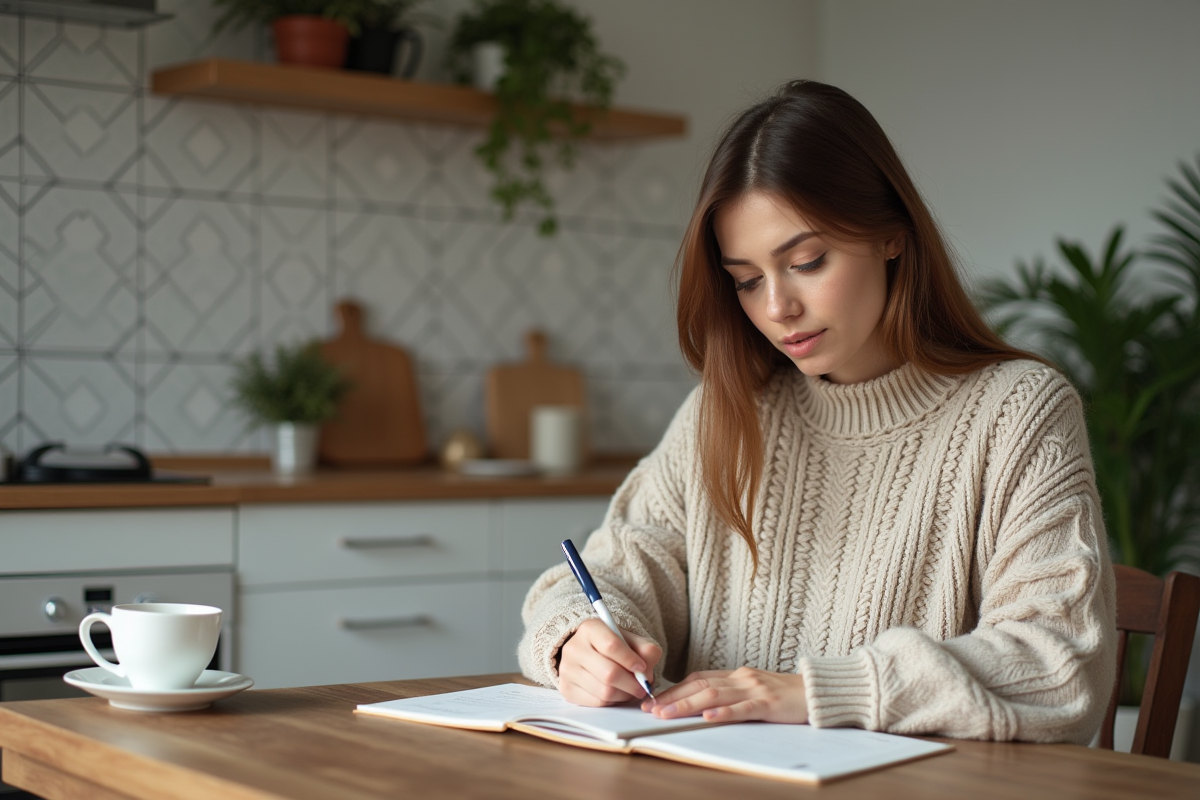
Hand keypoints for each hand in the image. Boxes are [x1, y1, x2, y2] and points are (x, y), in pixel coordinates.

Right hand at [557, 618, 661, 706]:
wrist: (589, 652)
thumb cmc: (614, 646)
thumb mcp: (631, 640)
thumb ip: (646, 650)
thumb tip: (646, 672)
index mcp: (590, 628)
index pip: (611, 645)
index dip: (630, 660)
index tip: (642, 667)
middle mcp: (574, 648)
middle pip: (609, 673)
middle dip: (632, 684)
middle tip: (643, 687)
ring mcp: (567, 670)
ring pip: (604, 691)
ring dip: (624, 694)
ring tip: (630, 689)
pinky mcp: (567, 689)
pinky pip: (597, 702)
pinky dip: (613, 701)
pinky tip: (617, 693)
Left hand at [641, 667, 807, 723]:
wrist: (819, 692)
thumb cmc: (786, 695)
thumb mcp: (754, 690)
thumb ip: (732, 694)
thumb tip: (702, 705)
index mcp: (737, 675)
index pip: (698, 678)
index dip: (674, 689)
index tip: (653, 700)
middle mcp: (742, 678)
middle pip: (700, 685)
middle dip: (672, 698)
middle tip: (650, 709)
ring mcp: (755, 688)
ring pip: (715, 695)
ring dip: (688, 705)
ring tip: (667, 714)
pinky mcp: (769, 703)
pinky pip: (743, 708)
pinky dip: (724, 712)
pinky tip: (708, 717)